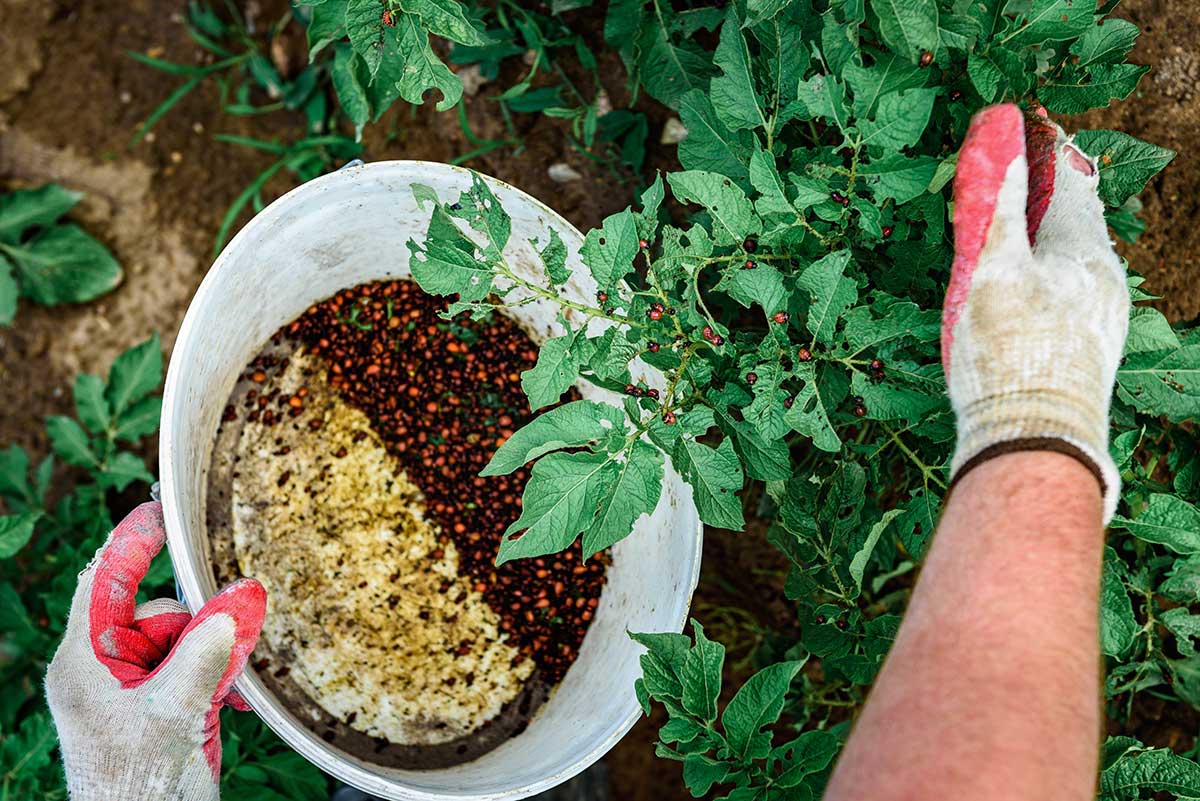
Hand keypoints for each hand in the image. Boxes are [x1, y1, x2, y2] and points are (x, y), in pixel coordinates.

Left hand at [45, 502, 265, 800]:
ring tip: (225, 692)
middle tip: (231, 637)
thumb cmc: (138, 790)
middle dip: (199, 622)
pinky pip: (198, 668)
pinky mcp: (162, 707)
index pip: (103, 581)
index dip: (131, 542)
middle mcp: (106, 670)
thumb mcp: (177, 711)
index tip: (160, 508)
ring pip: (187, 638)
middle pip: (158, 610)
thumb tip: (244, 594)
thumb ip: (210, 648)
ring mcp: (135, 690)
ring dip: (215, 655)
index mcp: (85, 663)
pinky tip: (229, 704)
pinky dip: (220, 677)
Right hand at [942, 103, 1128, 521]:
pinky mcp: (1091, 346)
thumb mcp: (991, 273)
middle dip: (1045, 190)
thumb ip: (997, 208)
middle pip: (1076, 218)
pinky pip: (1073, 287)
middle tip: (1015, 167)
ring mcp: (1103, 315)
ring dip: (1046, 233)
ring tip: (1015, 223)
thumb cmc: (1007, 356)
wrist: (1033, 441)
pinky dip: (1049, 268)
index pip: (1068, 181)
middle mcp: (1106, 279)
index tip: (1024, 121)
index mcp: (1086, 252)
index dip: (1045, 147)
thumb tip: (1005, 143)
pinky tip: (1027, 284)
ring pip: (1075, 256)